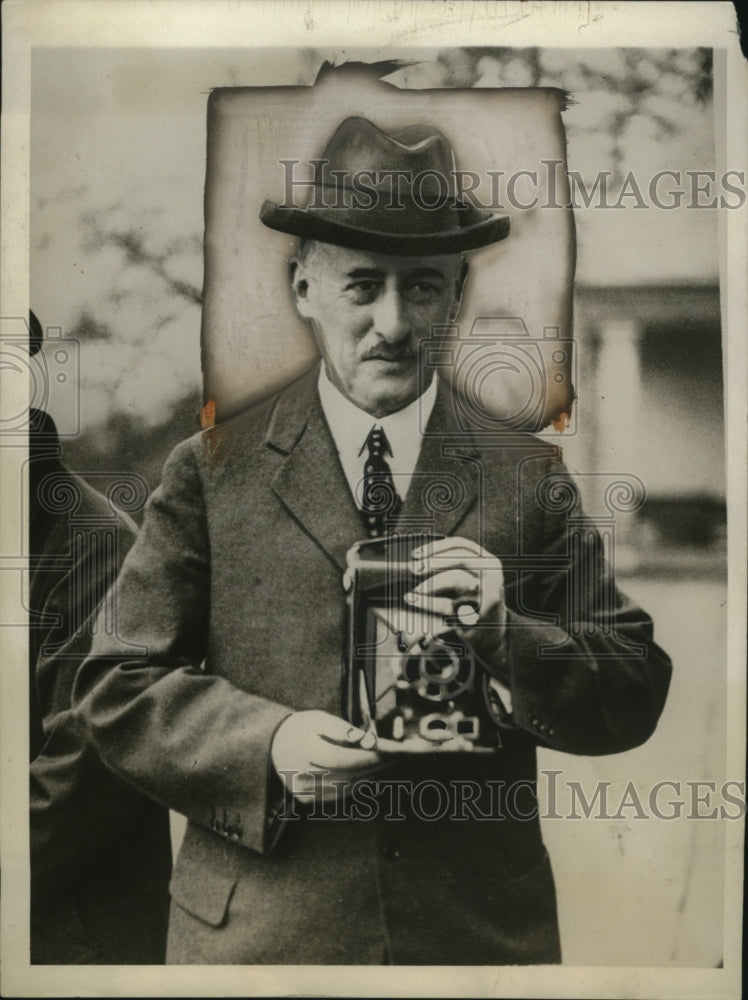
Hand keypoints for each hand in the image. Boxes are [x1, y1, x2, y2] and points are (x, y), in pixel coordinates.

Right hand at [271, 709, 385, 804]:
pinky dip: (356, 786)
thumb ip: (344, 730)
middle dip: (375, 766)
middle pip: (348, 774)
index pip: (344, 759)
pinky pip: (338, 795)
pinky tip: (370, 776)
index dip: (369, 757)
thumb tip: (368, 741)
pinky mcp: (307, 800)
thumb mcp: (320, 719)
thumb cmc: (302, 727)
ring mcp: (304, 791)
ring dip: (369, 777)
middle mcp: (303, 775)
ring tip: (389, 765)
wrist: (275, 744)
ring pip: (346, 787)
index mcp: (305, 751)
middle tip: (398, 758)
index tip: (391, 752)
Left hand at [403, 536, 505, 633]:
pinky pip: (446, 604)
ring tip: (414, 589)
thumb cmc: (476, 601)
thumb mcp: (474, 579)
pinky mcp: (477, 613)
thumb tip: (420, 556)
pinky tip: (412, 599)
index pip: (461, 545)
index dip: (436, 547)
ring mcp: (486, 595)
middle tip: (414, 569)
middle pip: (461, 558)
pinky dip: (426, 602)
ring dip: (430, 583)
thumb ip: (454, 564)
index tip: (416, 554)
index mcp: (489, 562)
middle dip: (434, 561)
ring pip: (455, 578)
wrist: (493, 635)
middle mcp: (492, 575)